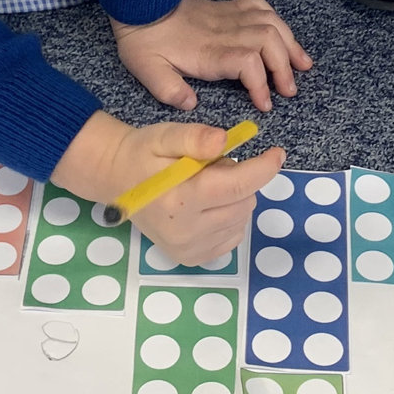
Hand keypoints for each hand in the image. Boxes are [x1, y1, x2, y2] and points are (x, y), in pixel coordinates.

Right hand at [51, 112, 284, 264]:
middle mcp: (186, 231)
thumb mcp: (164, 135)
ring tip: (205, 185)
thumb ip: (194, 138)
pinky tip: (207, 206)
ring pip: (241, 219)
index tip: (277, 153)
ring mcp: (189, 249)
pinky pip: (232, 236)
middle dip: (240, 179)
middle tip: (212, 166)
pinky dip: (229, 217)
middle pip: (243, 202)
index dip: (264, 169)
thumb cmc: (143, 154)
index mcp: (180, 199)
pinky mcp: (192, 258)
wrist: (116, 180)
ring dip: (235, 198)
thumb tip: (225, 141)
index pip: (237, 186)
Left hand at [112, 0, 312, 111]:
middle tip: (290, 91)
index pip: (247, 63)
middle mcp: (226, 32)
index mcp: (209, 51)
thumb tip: (191, 104)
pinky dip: (277, 20)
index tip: (264, 105)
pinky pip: (260, 6)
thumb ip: (168, 90)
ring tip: (302, 65)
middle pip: (269, 41)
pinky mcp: (229, 7)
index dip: (261, 84)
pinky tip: (283, 35)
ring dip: (290, 44)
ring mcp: (230, 16)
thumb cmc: (143, 40)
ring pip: (271, 23)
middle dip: (285, 67)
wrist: (139, 1)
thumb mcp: (147, 70)